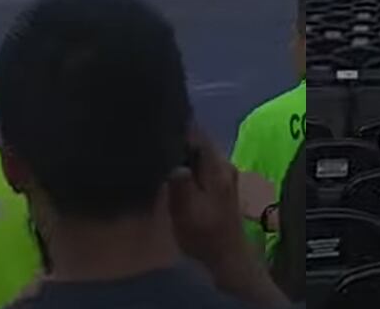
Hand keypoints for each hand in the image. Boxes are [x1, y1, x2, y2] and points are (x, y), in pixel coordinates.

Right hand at [169, 127, 290, 306]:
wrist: (228, 258)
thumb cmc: (205, 234)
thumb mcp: (186, 209)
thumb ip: (180, 180)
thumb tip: (172, 158)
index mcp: (216, 166)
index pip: (197, 132)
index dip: (177, 124)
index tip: (156, 120)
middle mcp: (223, 164)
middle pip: (199, 140)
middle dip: (178, 136)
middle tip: (151, 135)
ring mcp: (224, 174)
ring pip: (200, 152)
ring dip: (181, 151)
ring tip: (157, 149)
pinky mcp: (220, 186)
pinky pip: (201, 164)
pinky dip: (187, 163)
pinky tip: (171, 169)